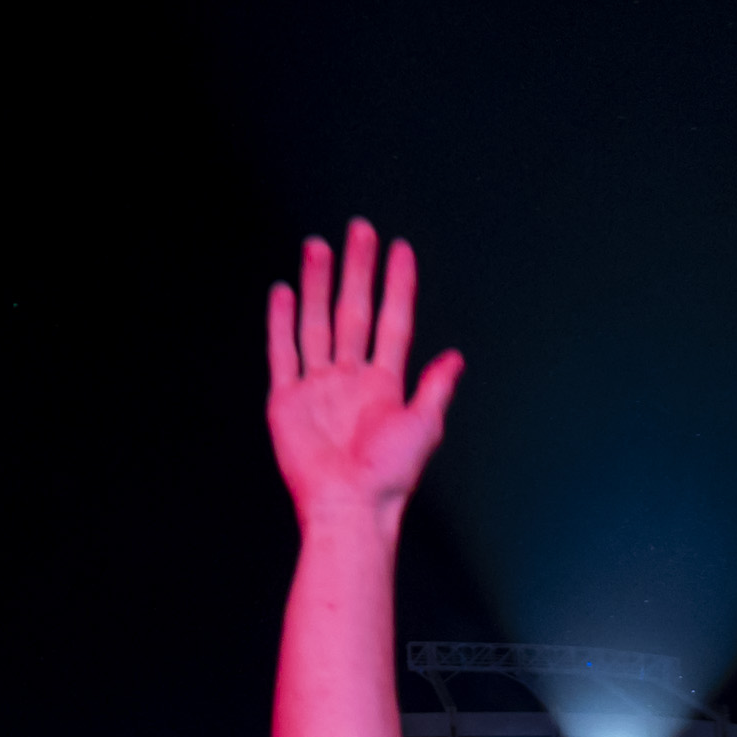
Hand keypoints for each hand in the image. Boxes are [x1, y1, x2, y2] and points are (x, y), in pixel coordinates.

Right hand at [264, 216, 461, 534]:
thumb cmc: (388, 477)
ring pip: (317, 323)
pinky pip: (282, 353)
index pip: (392, 321)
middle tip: (359, 230)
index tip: (399, 249)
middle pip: (352, 311)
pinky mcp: (287, 401)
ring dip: (318, 285)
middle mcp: (350, 379)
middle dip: (356, 270)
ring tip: (318, 247)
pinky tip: (283, 293)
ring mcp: (317, 387)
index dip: (397, 285)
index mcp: (384, 384)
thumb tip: (456, 357)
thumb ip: (435, 387)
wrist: (347, 507)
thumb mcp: (423, 426)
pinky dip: (280, 323)